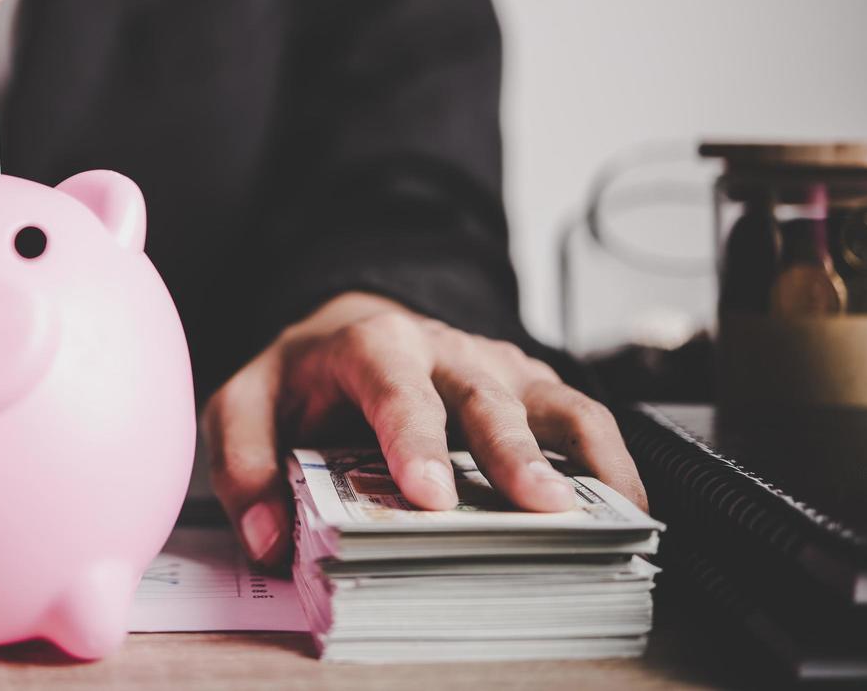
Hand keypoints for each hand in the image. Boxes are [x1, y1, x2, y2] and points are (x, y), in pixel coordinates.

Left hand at [202, 292, 646, 565]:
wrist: (349, 328)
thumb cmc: (301, 378)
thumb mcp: (243, 405)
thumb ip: (242, 463)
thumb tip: (269, 538)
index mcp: (370, 346)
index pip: (395, 388)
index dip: (414, 439)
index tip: (427, 495)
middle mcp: (443, 350)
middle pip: (485, 398)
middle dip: (512, 454)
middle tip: (538, 509)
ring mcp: (495, 367)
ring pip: (549, 404)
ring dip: (579, 459)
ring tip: (606, 518)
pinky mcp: (530, 388)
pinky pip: (580, 418)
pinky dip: (610, 461)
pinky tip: (625, 510)